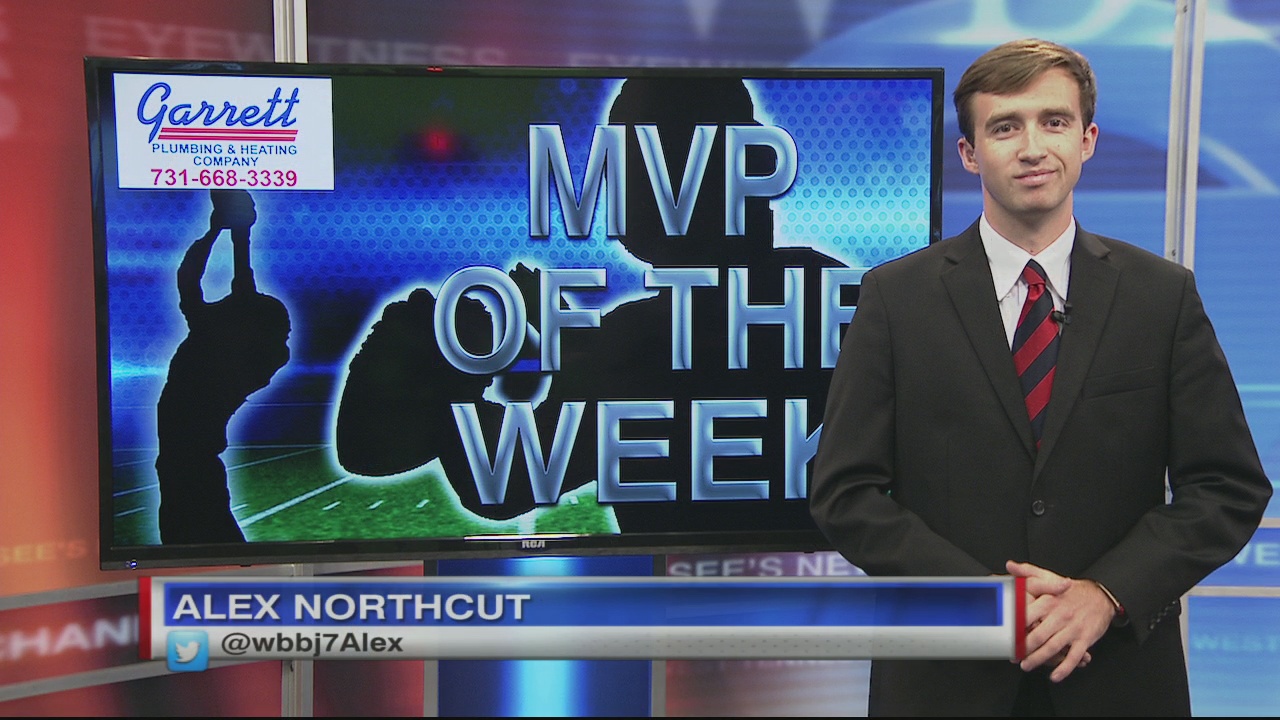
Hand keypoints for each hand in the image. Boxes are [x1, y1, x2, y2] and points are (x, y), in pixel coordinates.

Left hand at [1007, 560, 1113, 682]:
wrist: (1101, 596)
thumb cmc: (1070, 590)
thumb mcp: (1049, 576)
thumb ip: (1028, 572)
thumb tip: (1010, 565)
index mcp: (1048, 601)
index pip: (1027, 616)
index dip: (1014, 627)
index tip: (1005, 635)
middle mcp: (1060, 616)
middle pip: (1037, 636)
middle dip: (1023, 649)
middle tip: (1013, 656)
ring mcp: (1072, 629)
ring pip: (1052, 648)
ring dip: (1038, 659)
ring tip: (1026, 666)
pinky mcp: (1085, 639)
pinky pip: (1074, 657)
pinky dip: (1064, 668)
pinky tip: (1055, 676)